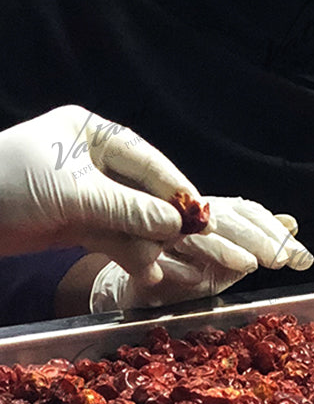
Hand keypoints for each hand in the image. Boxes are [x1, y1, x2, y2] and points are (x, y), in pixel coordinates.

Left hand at [0, 105, 201, 281]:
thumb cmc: (9, 185)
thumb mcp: (75, 195)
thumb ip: (130, 210)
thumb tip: (178, 224)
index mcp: (90, 133)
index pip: (147, 161)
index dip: (177, 189)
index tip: (203, 215)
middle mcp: (90, 159)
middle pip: (142, 191)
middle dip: (163, 220)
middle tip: (190, 243)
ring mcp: (81, 193)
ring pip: (128, 217)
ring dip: (146, 242)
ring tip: (160, 265)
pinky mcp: (71, 222)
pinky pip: (111, 235)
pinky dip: (128, 252)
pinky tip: (146, 269)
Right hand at [91, 196, 313, 311]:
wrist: (141, 285)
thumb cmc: (191, 266)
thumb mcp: (234, 257)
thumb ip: (261, 240)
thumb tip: (293, 224)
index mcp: (215, 212)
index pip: (248, 212)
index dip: (274, 231)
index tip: (300, 256)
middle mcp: (189, 216)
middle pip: (225, 218)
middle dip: (257, 238)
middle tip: (282, 260)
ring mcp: (160, 232)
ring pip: (192, 234)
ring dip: (221, 249)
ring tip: (248, 266)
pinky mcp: (136, 256)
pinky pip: (156, 257)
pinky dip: (176, 269)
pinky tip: (195, 279)